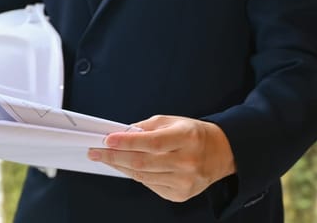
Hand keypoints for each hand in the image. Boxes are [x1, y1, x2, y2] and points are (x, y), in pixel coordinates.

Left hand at [87, 115, 235, 201]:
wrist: (221, 153)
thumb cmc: (194, 135)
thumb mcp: (172, 122)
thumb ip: (146, 128)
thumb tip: (120, 135)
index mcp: (187, 138)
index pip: (152, 142)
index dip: (127, 142)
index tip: (107, 139)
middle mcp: (188, 162)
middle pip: (143, 162)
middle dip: (114, 157)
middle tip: (95, 152)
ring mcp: (185, 181)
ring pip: (143, 176)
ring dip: (120, 167)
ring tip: (106, 158)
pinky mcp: (181, 194)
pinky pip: (150, 185)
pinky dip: (136, 175)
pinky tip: (127, 167)